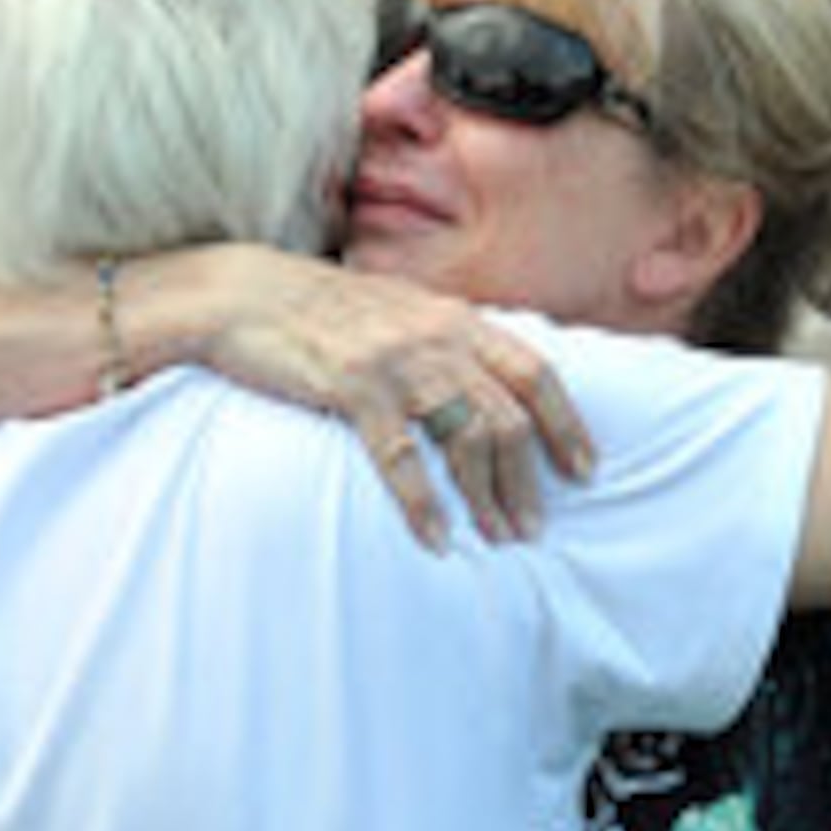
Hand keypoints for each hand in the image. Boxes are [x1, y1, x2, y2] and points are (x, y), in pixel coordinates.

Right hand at [144, 243, 594, 547]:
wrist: (246, 291)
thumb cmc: (327, 309)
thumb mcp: (405, 310)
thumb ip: (450, 341)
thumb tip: (491, 385)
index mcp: (458, 320)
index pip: (536, 373)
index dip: (568, 424)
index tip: (585, 470)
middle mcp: (439, 339)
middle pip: (508, 419)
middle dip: (529, 480)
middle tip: (534, 527)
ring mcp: (398, 362)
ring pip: (468, 439)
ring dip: (488, 496)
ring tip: (499, 537)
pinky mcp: (354, 387)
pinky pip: (402, 456)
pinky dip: (423, 503)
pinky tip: (436, 538)